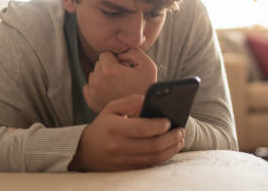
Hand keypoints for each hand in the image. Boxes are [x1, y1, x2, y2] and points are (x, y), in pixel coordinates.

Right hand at [69, 95, 184, 171]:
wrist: (86, 151)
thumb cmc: (103, 126)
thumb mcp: (111, 108)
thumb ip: (129, 101)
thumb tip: (148, 98)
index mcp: (114, 128)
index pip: (142, 128)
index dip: (159, 125)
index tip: (169, 120)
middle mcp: (119, 146)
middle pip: (152, 145)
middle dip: (171, 138)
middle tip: (181, 129)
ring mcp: (124, 160)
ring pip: (155, 157)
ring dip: (171, 148)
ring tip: (180, 138)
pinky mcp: (129, 169)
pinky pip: (151, 164)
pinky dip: (164, 156)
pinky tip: (171, 148)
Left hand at [83, 48, 156, 112]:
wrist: (143, 114)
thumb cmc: (147, 88)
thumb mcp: (148, 65)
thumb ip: (133, 51)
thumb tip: (120, 53)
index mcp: (109, 70)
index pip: (105, 54)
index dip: (116, 59)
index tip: (124, 67)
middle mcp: (97, 80)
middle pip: (98, 64)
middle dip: (109, 67)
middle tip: (122, 77)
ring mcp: (93, 92)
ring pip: (93, 75)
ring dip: (102, 77)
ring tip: (116, 85)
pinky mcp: (91, 102)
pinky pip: (87, 87)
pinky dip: (96, 87)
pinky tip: (108, 91)